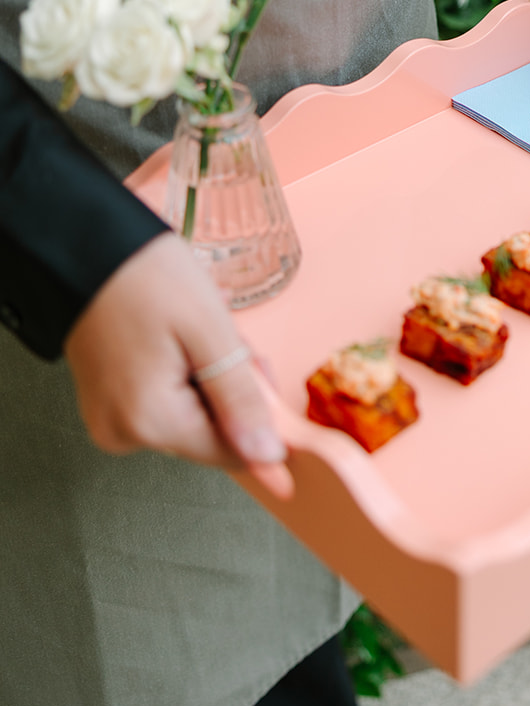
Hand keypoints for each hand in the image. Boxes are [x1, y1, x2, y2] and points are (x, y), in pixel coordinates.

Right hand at [64, 231, 292, 498]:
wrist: (86, 248)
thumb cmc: (146, 277)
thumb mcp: (209, 331)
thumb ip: (240, 399)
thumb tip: (267, 457)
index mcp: (150, 421)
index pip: (232, 452)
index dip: (259, 412)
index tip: (258, 369)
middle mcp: (125, 433)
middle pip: (211, 433)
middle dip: (232, 388)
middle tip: (226, 338)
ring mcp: (112, 420)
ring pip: (191, 415)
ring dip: (210, 379)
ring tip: (196, 332)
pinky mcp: (109, 404)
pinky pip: (165, 403)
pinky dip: (185, 376)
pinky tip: (178, 341)